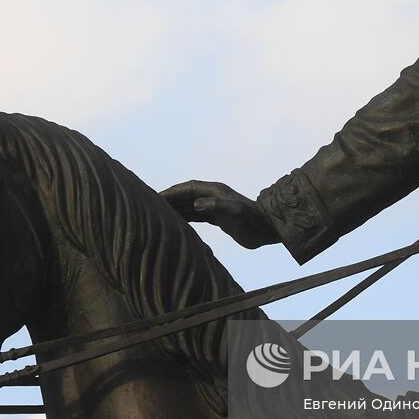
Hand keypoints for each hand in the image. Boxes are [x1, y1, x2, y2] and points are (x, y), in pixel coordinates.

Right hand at [161, 180, 279, 248]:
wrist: (268, 230)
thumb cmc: (253, 221)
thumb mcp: (236, 213)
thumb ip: (217, 207)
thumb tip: (196, 205)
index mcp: (215, 191)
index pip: (188, 188)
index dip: (172, 191)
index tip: (156, 196)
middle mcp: (213, 196)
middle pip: (186, 195)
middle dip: (170, 199)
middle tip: (150, 205)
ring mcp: (215, 206)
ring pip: (190, 205)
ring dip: (176, 208)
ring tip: (158, 214)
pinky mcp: (218, 217)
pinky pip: (196, 215)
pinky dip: (185, 217)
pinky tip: (175, 223)